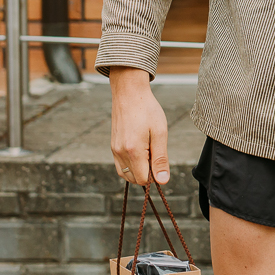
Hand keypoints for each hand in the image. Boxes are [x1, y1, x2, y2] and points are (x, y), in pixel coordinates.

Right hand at [110, 66, 168, 185]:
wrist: (129, 93)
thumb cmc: (147, 110)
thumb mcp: (160, 133)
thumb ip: (160, 159)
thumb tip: (162, 181)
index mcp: (132, 151)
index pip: (144, 180)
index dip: (155, 175)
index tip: (160, 159)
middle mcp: (120, 153)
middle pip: (134, 179)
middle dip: (147, 173)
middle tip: (154, 151)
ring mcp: (114, 150)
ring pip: (126, 174)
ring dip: (138, 170)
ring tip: (148, 150)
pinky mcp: (112, 146)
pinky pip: (120, 166)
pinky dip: (131, 165)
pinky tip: (140, 150)